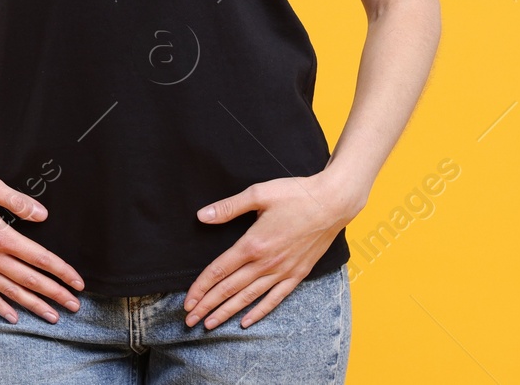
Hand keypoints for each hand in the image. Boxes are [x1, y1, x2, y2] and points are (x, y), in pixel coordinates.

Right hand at [0, 168, 84, 324]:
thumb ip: (18, 202)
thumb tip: (43, 215)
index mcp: (1, 236)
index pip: (39, 258)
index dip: (61, 271)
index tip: (78, 283)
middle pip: (30, 280)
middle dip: (55, 294)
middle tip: (75, 306)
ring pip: (11, 292)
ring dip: (34, 305)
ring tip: (53, 316)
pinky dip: (0, 308)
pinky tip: (14, 317)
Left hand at [183, 173, 359, 329]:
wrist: (332, 203)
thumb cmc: (295, 194)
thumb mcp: (258, 194)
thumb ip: (228, 207)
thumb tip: (202, 215)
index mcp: (252, 243)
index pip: (219, 271)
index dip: (200, 288)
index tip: (187, 301)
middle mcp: (266, 263)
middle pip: (229, 289)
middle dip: (207, 306)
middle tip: (189, 321)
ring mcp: (283, 271)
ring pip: (249, 298)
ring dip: (227, 313)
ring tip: (210, 325)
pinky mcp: (297, 274)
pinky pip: (275, 299)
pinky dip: (259, 312)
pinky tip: (246, 322)